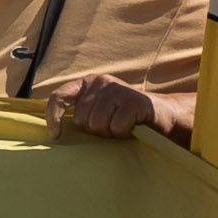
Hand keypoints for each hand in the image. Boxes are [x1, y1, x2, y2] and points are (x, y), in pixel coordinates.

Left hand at [49, 73, 167, 140]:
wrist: (163, 115)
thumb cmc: (127, 117)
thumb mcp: (100, 109)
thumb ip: (81, 111)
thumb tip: (53, 130)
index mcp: (89, 82)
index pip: (59, 97)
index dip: (54, 117)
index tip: (56, 136)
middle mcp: (101, 81)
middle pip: (82, 120)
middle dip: (97, 129)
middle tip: (113, 125)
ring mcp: (117, 89)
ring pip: (98, 125)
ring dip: (111, 132)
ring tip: (124, 125)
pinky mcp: (132, 101)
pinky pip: (116, 128)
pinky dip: (124, 133)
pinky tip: (133, 126)